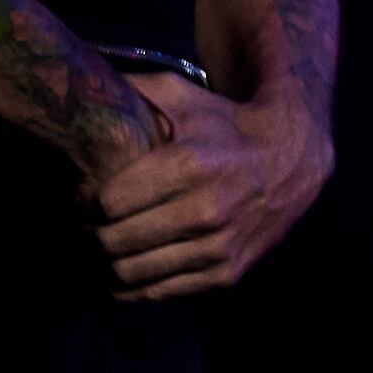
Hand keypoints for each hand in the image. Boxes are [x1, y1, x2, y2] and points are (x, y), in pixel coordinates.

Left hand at [88, 71, 331, 300]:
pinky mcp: (226, 272)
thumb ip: (133, 90)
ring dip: (112, 260)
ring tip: (113, 242)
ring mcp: (218, 246)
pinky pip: (159, 292)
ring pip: (130, 273)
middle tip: (95, 221)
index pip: (108, 203)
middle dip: (94, 231)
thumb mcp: (185, 96)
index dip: (88, 199)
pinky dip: (138, 284)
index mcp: (191, 165)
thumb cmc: (226, 124)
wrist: (292, 157)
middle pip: (113, 241)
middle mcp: (206, 210)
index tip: (89, 194)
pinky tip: (135, 262)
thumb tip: (80, 79)